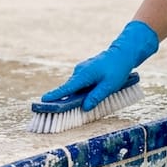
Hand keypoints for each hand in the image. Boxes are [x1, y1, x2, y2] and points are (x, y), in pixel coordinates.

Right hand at [42, 21, 158, 110]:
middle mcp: (79, 72)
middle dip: (67, 101)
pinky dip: (82, 90)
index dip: (55, 95)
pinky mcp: (85, 70)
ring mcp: (81, 70)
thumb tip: (84, 108)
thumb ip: (96, 97)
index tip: (43, 100)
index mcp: (83, 75)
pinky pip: (80, 83)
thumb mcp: (109, 86)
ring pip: (76, 87)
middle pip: (69, 90)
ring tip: (85, 104)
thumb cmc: (117, 69)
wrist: (122, 53)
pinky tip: (91, 93)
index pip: (66, 88)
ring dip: (77, 96)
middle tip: (64, 113)